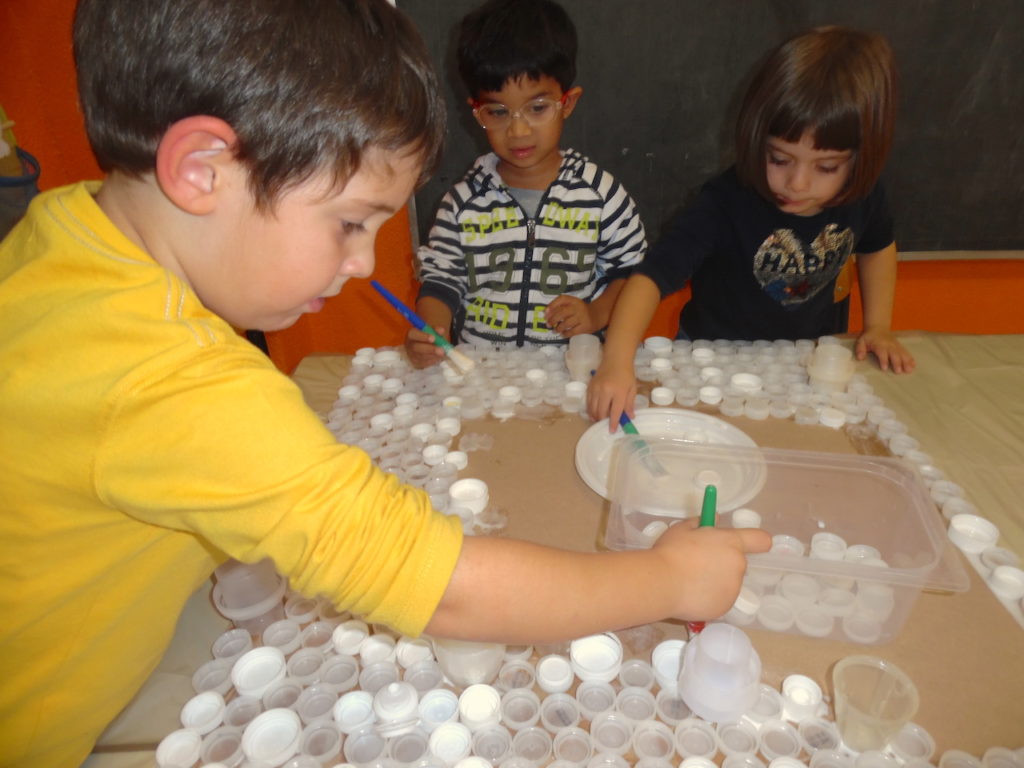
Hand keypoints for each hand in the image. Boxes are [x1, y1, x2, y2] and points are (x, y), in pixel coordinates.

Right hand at [404, 327, 445, 368]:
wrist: (425, 346)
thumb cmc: (428, 337)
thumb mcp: (432, 331)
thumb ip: (436, 330)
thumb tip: (441, 331)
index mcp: (412, 334)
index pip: (414, 334)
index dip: (423, 336)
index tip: (433, 338)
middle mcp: (410, 345)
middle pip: (417, 348)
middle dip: (430, 349)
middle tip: (442, 351)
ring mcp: (412, 355)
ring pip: (422, 357)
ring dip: (434, 356)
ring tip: (443, 354)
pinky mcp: (416, 364)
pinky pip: (425, 363)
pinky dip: (433, 360)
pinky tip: (439, 358)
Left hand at [545, 295, 598, 336]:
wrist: (597, 315)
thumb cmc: (580, 310)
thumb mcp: (572, 304)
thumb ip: (560, 306)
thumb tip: (545, 313)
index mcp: (574, 300)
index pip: (562, 299)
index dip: (552, 305)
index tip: (545, 313)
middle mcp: (578, 307)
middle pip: (562, 312)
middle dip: (553, 319)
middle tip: (548, 324)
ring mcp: (582, 317)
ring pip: (566, 323)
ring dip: (558, 328)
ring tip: (554, 330)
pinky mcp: (585, 326)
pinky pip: (573, 331)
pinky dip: (565, 334)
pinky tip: (562, 334)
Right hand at [587, 363, 636, 429]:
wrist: (615, 359)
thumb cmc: (626, 374)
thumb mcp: (632, 388)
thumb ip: (630, 403)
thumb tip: (629, 417)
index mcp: (618, 392)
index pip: (615, 411)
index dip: (613, 423)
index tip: (611, 431)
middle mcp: (605, 391)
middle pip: (601, 411)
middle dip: (602, 421)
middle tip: (605, 424)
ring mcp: (596, 388)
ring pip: (592, 408)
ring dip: (595, 416)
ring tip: (599, 420)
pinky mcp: (590, 386)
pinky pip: (588, 402)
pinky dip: (590, 409)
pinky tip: (593, 413)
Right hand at [652, 520, 771, 620]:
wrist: (661, 583)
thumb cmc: (671, 551)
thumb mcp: (682, 529)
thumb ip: (700, 523)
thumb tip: (714, 520)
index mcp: (731, 542)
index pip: (760, 540)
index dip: (756, 541)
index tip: (749, 544)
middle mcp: (738, 565)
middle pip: (738, 562)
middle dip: (723, 562)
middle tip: (699, 564)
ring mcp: (733, 589)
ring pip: (728, 582)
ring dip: (716, 581)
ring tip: (691, 582)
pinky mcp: (725, 608)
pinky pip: (720, 599)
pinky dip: (709, 598)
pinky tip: (691, 595)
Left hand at [855, 329, 915, 373]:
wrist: (878, 328)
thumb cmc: (869, 337)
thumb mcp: (861, 341)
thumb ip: (860, 349)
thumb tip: (860, 358)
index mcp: (879, 345)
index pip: (882, 352)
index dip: (883, 360)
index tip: (884, 368)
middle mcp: (889, 345)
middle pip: (894, 354)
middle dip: (897, 363)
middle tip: (899, 372)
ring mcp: (895, 346)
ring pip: (902, 353)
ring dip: (906, 361)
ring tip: (909, 370)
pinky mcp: (900, 346)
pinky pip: (906, 352)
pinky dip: (910, 358)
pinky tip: (914, 365)